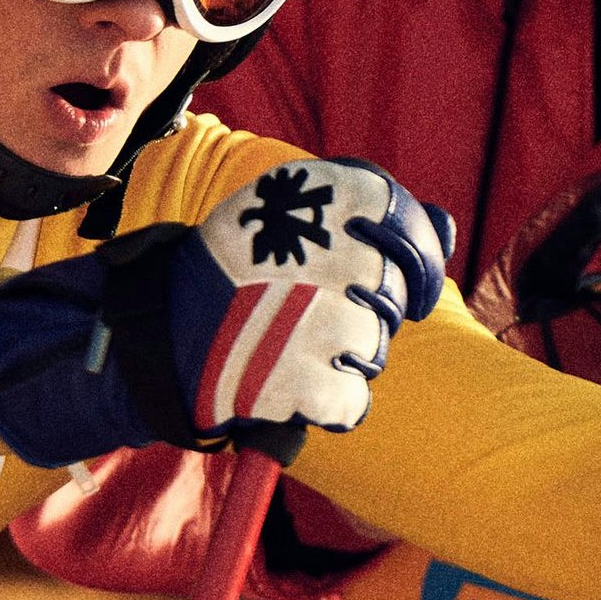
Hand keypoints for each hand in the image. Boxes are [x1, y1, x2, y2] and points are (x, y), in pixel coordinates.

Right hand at [0, 158, 452, 465]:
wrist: (154, 332)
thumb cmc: (234, 273)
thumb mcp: (288, 219)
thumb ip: (368, 222)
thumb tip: (446, 229)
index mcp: (311, 195)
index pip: (401, 214)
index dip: (415, 254)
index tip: (403, 281)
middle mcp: (314, 250)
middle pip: (388, 291)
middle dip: (365, 312)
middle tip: (317, 317)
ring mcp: (304, 317)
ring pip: (371, 346)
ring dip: (344, 356)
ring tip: (293, 346)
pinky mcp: (291, 380)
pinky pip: (351, 400)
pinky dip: (329, 403)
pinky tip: (294, 385)